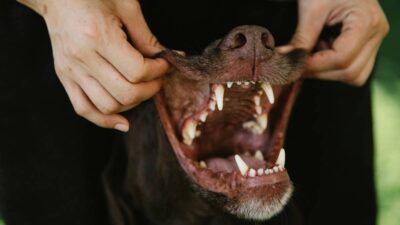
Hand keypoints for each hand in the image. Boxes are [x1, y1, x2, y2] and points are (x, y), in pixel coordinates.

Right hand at [18, 0, 169, 130]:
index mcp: (98, 37)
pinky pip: (84, 109)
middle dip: (151, 89)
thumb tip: (168, 57)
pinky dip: (105, 120)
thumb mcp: (126, 6)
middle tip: (158, 78)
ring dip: (133, 103)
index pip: (138, 71)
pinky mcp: (65, 77)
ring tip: (142, 89)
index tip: (165, 63)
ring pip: (108, 105)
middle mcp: (82, 58)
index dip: (158, 71)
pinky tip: (122, 121)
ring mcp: (71, 70)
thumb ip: (146, 36)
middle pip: (126, 93)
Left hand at [277, 0, 388, 85]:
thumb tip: (285, 60)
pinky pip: (352, 67)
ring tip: (310, 55)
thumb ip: (302, 38)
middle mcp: (375, 34)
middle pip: (350, 72)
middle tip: (297, 65)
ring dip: (327, 72)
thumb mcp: (312, 8)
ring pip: (354, 75)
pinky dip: (332, 66)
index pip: (342, 58)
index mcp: (366, 22)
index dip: (315, 66)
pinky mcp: (365, 44)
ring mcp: (373, 40)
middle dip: (320, 72)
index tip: (294, 65)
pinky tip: (319, 52)